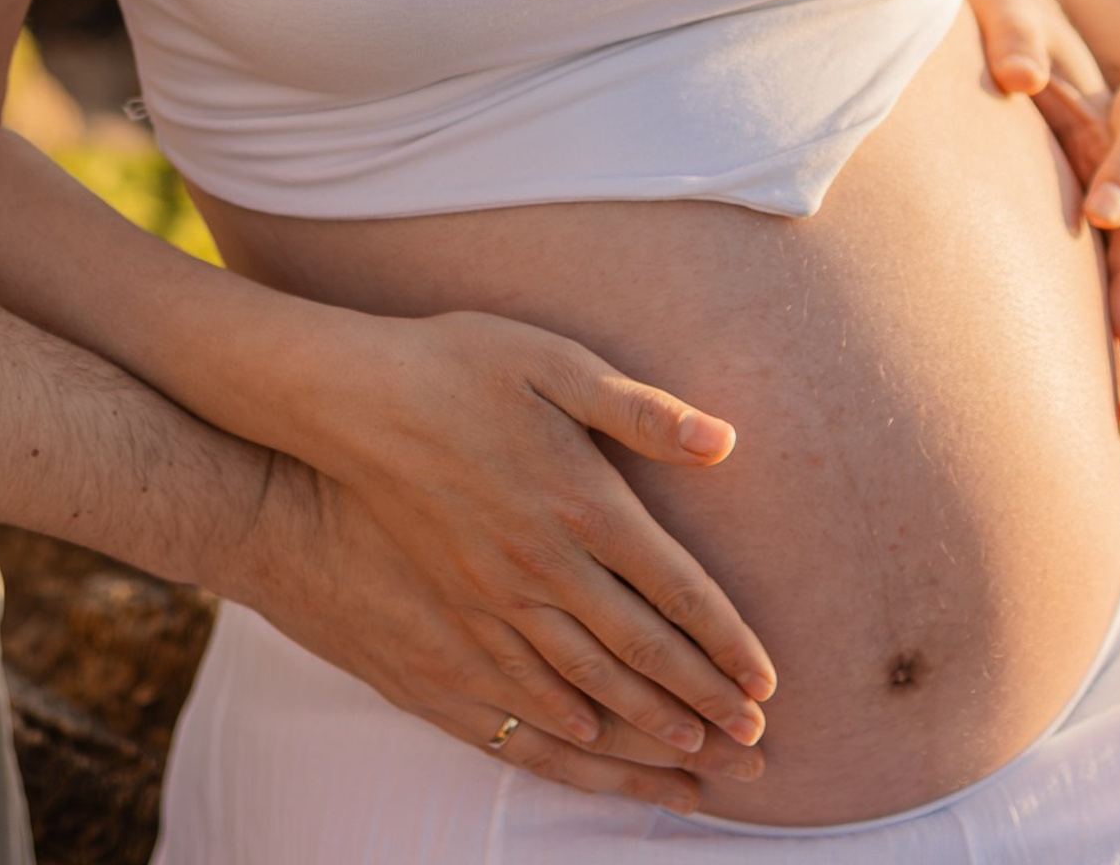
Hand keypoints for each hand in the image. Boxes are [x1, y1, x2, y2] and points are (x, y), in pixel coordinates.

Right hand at [253, 307, 773, 765]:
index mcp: (584, 502)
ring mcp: (495, 597)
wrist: (352, 399)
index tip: (767, 682)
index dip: (727, 641)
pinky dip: (564, 722)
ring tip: (694, 757)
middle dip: (703, 701)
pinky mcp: (453, 608)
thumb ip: (640, 410)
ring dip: (646, 724)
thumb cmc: (457, 365)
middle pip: (642, 651)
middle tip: (754, 740)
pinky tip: (590, 735)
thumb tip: (724, 441)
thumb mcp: (555, 362)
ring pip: (587, 682)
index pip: (676, 589)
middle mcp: (546, 565)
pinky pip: (518, 685)